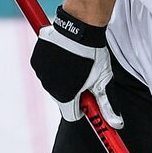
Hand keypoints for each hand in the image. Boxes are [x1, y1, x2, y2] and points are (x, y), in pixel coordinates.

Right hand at [29, 6, 123, 127]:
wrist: (79, 27)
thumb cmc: (93, 54)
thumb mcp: (102, 81)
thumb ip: (107, 105)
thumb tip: (116, 125)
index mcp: (64, 96)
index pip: (71, 115)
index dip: (82, 108)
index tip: (89, 98)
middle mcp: (48, 86)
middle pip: (61, 99)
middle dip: (72, 92)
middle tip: (85, 76)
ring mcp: (40, 72)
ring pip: (52, 83)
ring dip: (62, 78)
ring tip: (75, 62)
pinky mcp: (36, 59)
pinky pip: (45, 69)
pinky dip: (53, 66)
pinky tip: (64, 55)